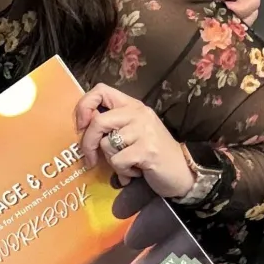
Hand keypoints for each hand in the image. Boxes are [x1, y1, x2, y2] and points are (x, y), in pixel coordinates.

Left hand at [75, 84, 193, 199]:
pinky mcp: (147, 150)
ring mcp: (144, 131)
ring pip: (107, 145)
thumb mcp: (132, 133)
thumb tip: (83, 127)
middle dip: (88, 143)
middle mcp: (138, 113)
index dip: (84, 106)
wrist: (183, 172)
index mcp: (132, 105)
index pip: (100, 90)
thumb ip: (112, 126)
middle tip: (90, 159)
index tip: (81, 126)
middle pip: (98, 122)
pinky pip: (118, 161)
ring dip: (112, 161)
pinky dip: (122, 172)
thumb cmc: (153, 154)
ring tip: (128, 165)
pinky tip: (135, 172)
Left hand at [161, 0, 259, 26]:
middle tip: (222, 18)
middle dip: (241, 10)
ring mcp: (226, 3)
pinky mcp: (218, 16)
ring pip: (246, 16)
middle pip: (250, 0)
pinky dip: (226, 33)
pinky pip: (231, 27)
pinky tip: (210, 36)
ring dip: (236, 24)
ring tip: (217, 29)